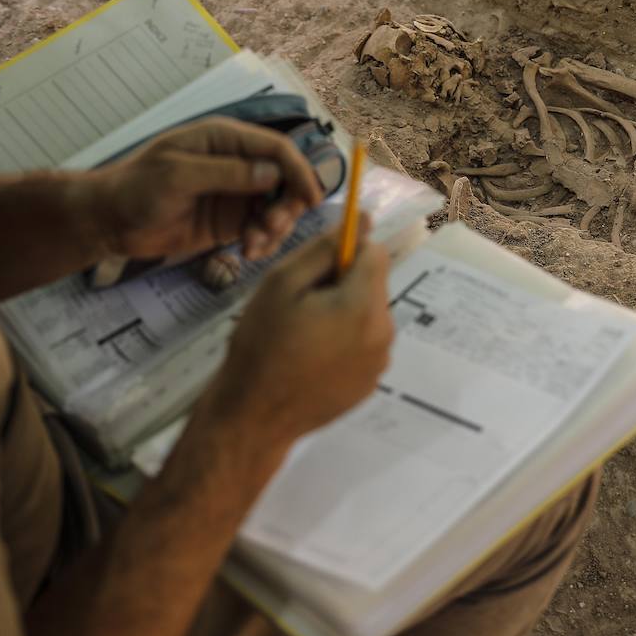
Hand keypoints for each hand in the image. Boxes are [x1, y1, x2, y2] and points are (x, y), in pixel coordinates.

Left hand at [76, 117, 324, 263]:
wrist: (110, 222)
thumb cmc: (136, 189)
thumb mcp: (178, 176)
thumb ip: (226, 173)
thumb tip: (272, 173)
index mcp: (224, 139)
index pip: (276, 148)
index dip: (299, 170)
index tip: (311, 199)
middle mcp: (237, 163)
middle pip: (285, 179)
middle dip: (287, 205)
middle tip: (269, 228)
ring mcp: (236, 194)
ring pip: (278, 207)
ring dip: (275, 228)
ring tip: (253, 247)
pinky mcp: (231, 222)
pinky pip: (262, 229)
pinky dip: (264, 242)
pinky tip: (249, 253)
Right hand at [205, 222, 393, 441]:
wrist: (252, 416)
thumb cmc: (261, 345)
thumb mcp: (282, 283)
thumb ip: (326, 248)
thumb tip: (363, 219)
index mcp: (365, 305)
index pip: (375, 253)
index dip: (344, 253)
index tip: (313, 271)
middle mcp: (384, 333)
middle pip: (373, 285)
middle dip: (342, 285)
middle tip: (299, 306)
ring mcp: (379, 363)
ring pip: (368, 315)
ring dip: (344, 313)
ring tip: (302, 334)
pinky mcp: (370, 384)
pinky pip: (364, 345)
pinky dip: (344, 342)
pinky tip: (311, 358)